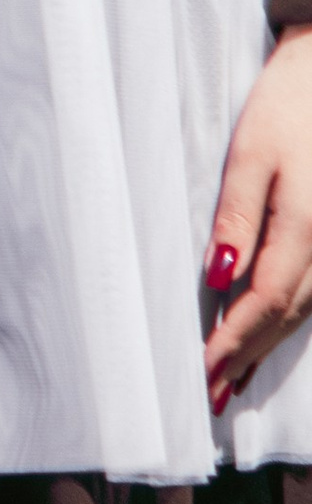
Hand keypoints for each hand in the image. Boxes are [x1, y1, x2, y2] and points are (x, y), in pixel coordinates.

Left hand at [204, 24, 311, 413]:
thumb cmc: (286, 108)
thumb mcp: (251, 155)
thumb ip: (237, 217)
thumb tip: (219, 278)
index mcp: (306, 228)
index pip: (264, 303)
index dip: (233, 342)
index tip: (202, 373)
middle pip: (285, 317)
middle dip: (247, 357)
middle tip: (212, 396)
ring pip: (302, 311)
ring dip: (266, 346)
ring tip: (232, 380)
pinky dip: (285, 320)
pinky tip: (265, 334)